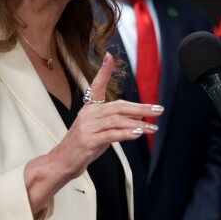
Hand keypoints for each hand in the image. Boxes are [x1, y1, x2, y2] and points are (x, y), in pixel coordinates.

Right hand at [24, 53, 161, 212]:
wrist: (61, 162)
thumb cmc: (82, 145)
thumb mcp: (99, 130)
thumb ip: (115, 121)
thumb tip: (139, 117)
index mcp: (89, 109)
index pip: (96, 86)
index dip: (103, 72)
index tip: (109, 57)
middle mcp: (88, 114)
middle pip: (118, 107)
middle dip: (141, 107)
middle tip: (158, 109)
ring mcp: (87, 127)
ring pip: (117, 121)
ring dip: (138, 124)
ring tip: (153, 128)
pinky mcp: (88, 141)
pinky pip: (111, 135)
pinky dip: (126, 134)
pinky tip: (138, 133)